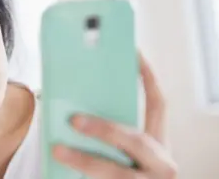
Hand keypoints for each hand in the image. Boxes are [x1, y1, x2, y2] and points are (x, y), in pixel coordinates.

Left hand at [53, 54, 176, 177]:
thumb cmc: (128, 174)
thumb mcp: (130, 154)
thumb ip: (113, 134)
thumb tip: (72, 108)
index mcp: (160, 145)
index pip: (159, 104)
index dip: (147, 77)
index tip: (133, 52)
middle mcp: (162, 165)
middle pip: (135, 140)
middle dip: (104, 129)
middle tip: (74, 120)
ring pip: (115, 172)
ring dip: (84, 160)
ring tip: (57, 151)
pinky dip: (82, 176)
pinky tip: (62, 168)